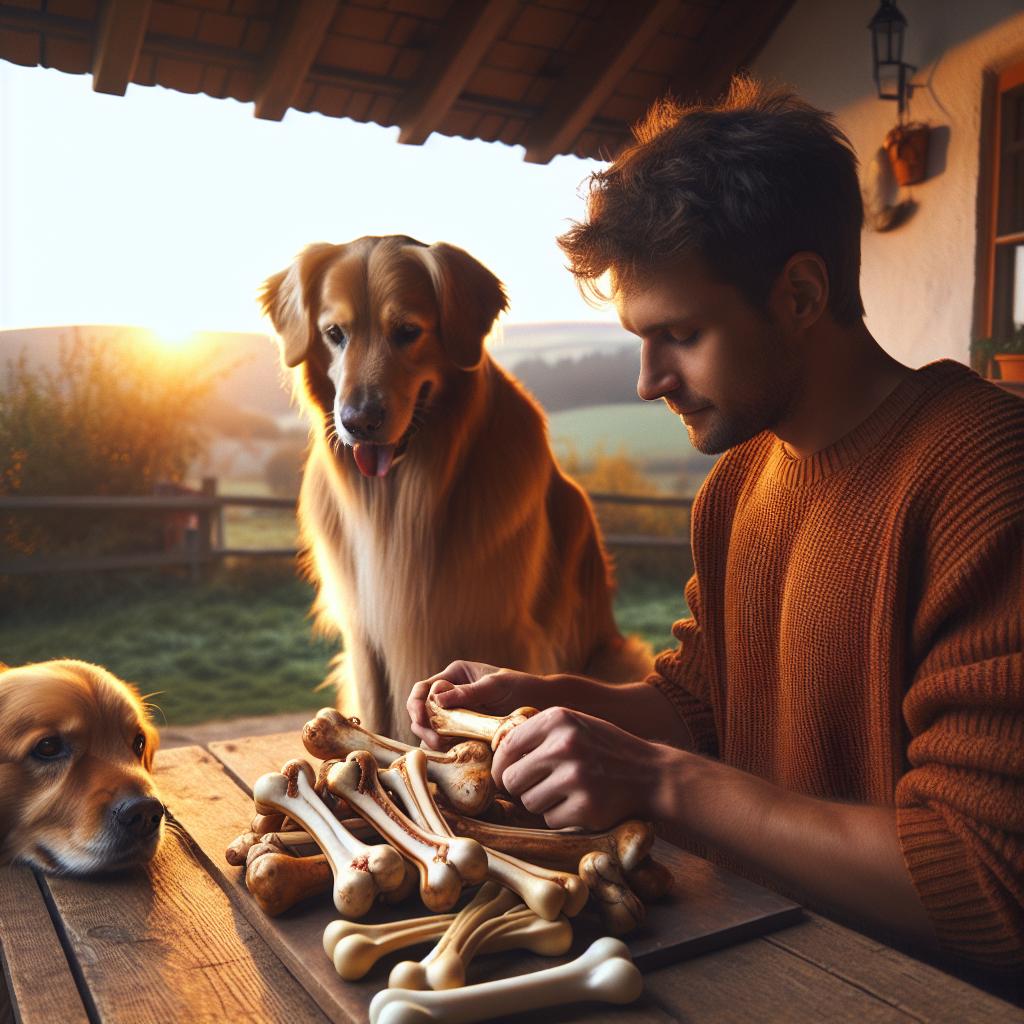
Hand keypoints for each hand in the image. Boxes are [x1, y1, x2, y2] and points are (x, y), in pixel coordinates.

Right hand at [407, 660, 550, 749]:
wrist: (546, 705)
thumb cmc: (523, 688)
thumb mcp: (496, 686)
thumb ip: (468, 692)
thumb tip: (436, 700)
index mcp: (455, 676)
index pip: (423, 689)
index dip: (416, 705)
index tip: (422, 720)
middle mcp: (452, 696)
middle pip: (423, 713)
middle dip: (424, 728)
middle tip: (437, 743)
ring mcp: (459, 716)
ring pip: (432, 731)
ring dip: (434, 741)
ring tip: (447, 749)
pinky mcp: (467, 735)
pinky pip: (448, 744)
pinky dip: (447, 751)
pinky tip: (455, 755)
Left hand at [490, 706, 679, 829]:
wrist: (651, 774)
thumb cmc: (604, 749)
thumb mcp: (574, 725)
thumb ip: (537, 734)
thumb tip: (493, 757)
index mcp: (558, 719)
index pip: (507, 746)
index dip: (501, 765)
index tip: (507, 774)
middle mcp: (564, 745)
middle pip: (511, 779)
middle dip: (520, 788)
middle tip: (539, 787)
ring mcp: (575, 777)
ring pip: (528, 802)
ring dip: (542, 803)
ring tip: (566, 792)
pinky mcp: (585, 807)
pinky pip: (550, 821)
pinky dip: (561, 818)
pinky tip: (581, 804)